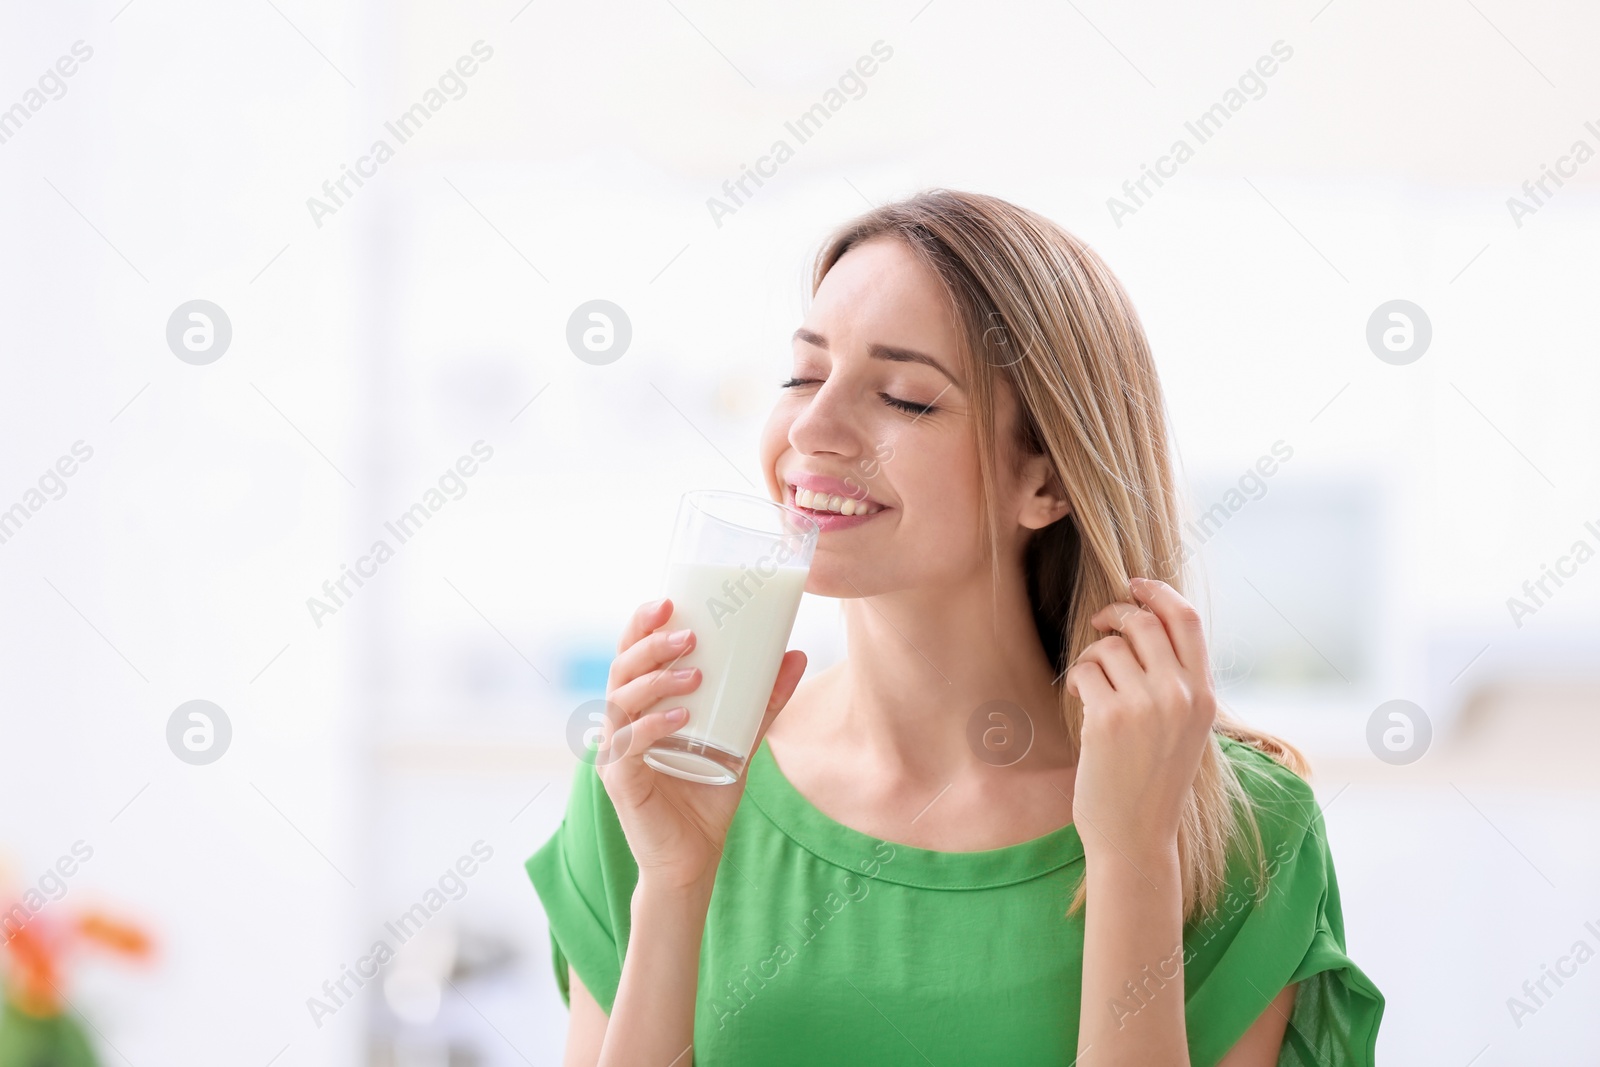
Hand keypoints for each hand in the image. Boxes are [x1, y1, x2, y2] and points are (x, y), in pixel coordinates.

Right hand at [595, 596, 806, 896]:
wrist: (693, 859)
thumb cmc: (707, 795)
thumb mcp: (742, 740)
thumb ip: (763, 701)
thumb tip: (795, 654)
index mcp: (641, 705)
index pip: (632, 653)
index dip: (641, 624)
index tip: (668, 600)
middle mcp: (622, 722)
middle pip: (621, 668)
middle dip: (649, 644)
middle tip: (687, 633)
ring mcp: (615, 751)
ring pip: (620, 701)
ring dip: (656, 681)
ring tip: (693, 673)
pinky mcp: (619, 781)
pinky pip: (628, 744)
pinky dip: (652, 726)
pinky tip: (681, 716)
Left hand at [1063, 578, 1215, 863]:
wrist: (1135, 836)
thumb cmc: (1152, 780)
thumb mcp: (1183, 727)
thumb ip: (1176, 680)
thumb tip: (1146, 622)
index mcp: (1203, 695)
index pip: (1187, 619)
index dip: (1158, 592)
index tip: (1134, 585)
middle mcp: (1180, 695)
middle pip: (1144, 621)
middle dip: (1115, 615)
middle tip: (1100, 626)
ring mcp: (1145, 706)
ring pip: (1109, 645)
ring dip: (1092, 655)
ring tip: (1092, 683)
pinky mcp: (1108, 719)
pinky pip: (1084, 670)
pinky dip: (1076, 678)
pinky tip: (1081, 701)